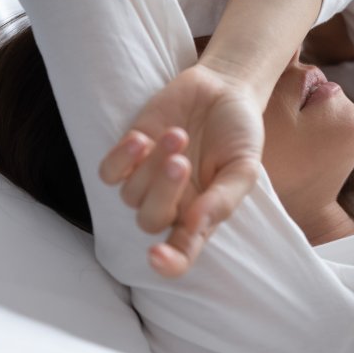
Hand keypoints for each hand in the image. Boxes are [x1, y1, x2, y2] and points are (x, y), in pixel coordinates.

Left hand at [98, 64, 263, 276]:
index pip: (181, 253)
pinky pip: (109, 173)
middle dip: (163, 191)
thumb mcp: (244, 166)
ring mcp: (147, 180)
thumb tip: (196, 227)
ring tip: (178, 134)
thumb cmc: (238, 132)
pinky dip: (120, 159)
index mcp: (202, 217)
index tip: (158, 257)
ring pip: (130, 195)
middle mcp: (172, 205)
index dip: (168, 263)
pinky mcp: (130, 154)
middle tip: (181, 159)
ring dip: (151, 165)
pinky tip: (143, 139)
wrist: (223, 89)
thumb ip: (224, 199)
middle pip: (150, 221)